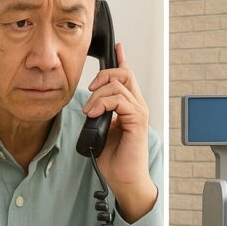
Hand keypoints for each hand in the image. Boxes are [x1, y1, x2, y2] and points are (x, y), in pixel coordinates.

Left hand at [83, 43, 156, 221]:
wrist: (124, 179)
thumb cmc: (114, 159)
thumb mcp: (100, 130)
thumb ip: (98, 114)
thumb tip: (88, 105)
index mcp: (128, 107)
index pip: (127, 77)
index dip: (122, 60)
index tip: (117, 47)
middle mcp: (136, 106)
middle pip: (124, 73)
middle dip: (103, 75)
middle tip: (90, 90)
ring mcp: (138, 112)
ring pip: (118, 84)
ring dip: (98, 95)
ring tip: (90, 112)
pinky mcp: (137, 120)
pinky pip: (119, 100)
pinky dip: (103, 104)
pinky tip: (95, 114)